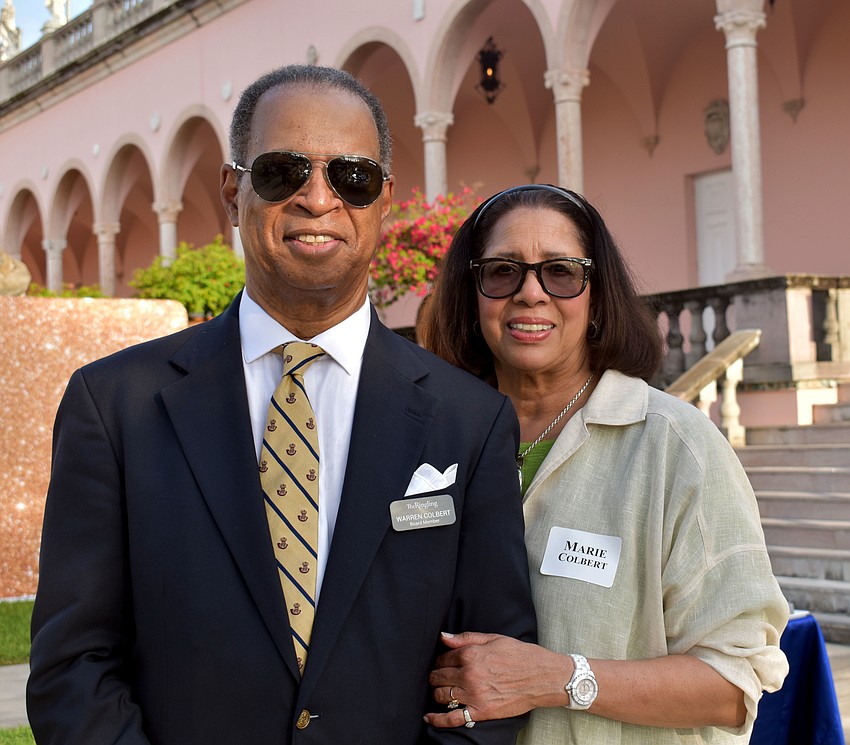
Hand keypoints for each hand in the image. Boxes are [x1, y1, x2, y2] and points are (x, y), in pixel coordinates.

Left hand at [424, 632, 565, 728]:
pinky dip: (437, 720)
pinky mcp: (481, 712)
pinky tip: (429, 718)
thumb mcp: (493, 638)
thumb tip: (443, 636)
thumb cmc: (520, 655)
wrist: (542, 677)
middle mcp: (469, 674)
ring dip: (436, 693)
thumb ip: (465, 638)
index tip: (443, 662)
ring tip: (440, 691)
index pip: (442, 658)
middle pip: (438, 677)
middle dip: (435, 676)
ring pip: (441, 695)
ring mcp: (474, 695)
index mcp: (471, 654)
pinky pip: (453, 718)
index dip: (440, 660)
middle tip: (439, 676)